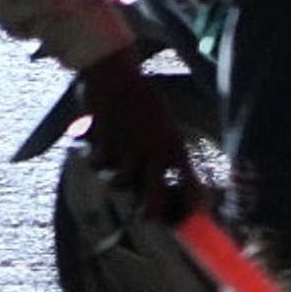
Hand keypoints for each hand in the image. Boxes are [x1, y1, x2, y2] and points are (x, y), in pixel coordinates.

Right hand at [76, 49, 196, 217]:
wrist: (116, 74)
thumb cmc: (139, 93)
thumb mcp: (160, 119)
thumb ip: (159, 144)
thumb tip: (151, 170)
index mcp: (174, 143)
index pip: (190, 181)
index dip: (194, 199)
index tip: (198, 211)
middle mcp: (155, 152)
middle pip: (155, 197)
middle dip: (151, 211)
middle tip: (146, 217)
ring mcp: (130, 150)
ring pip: (121, 183)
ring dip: (115, 178)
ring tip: (112, 169)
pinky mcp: (107, 145)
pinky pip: (98, 164)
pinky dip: (93, 157)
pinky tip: (92, 148)